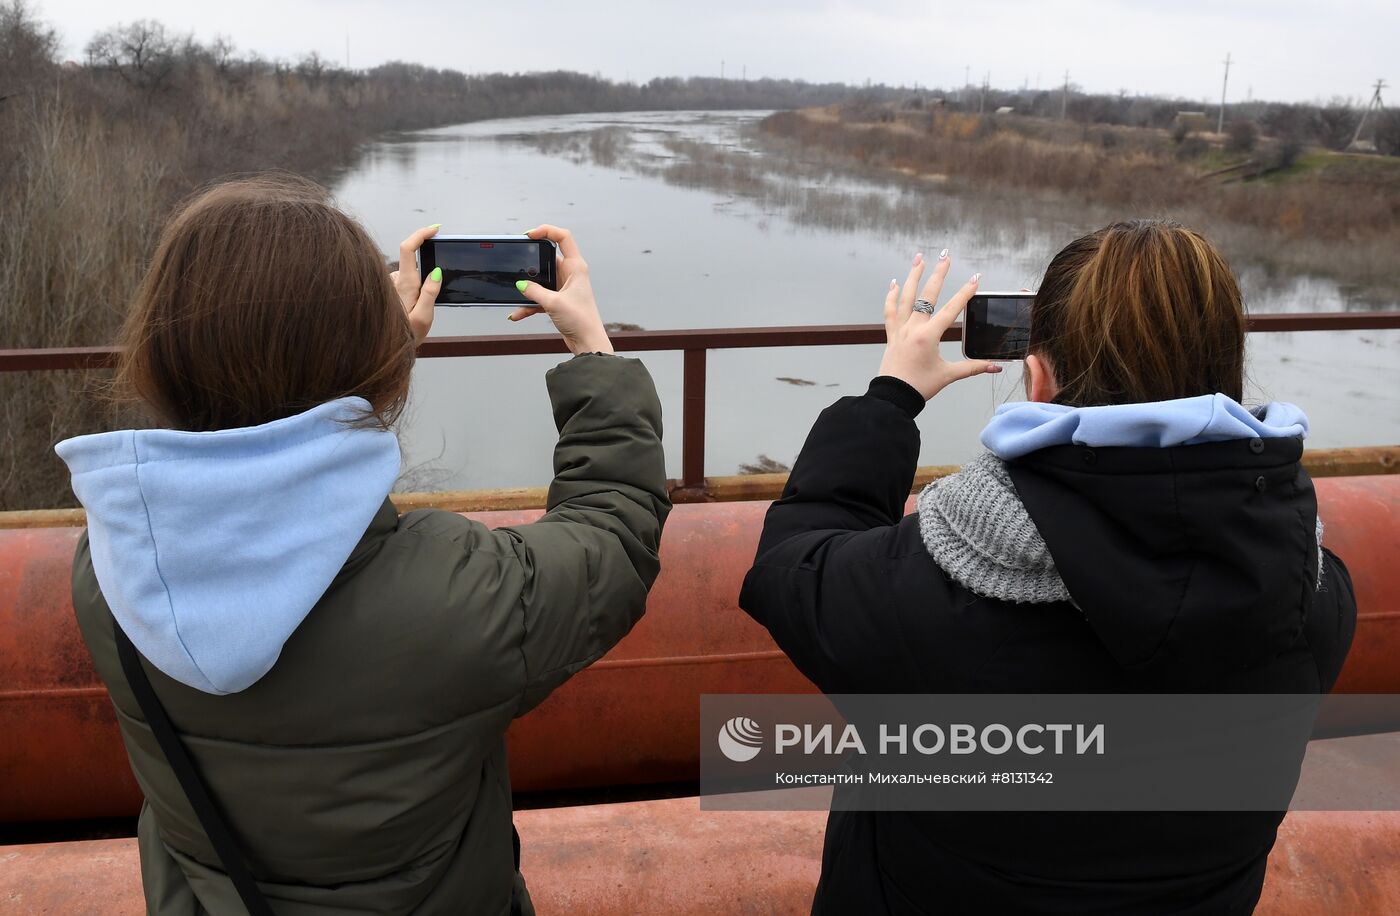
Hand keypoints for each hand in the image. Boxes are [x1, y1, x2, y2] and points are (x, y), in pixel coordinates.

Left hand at [389, 224, 441, 344]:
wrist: (383, 348)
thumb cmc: (406, 335)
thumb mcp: (424, 317)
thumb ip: (430, 292)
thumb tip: (436, 272)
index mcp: (404, 283)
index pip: (408, 248)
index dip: (421, 234)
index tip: (434, 229)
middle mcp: (394, 280)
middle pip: (411, 261)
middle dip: (423, 273)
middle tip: (425, 299)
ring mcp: (389, 284)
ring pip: (407, 274)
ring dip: (415, 285)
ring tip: (415, 311)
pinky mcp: (387, 290)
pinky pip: (402, 283)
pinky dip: (408, 291)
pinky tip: (408, 309)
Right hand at [508, 225, 613, 354]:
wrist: (587, 342)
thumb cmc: (581, 320)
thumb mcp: (553, 303)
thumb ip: (534, 291)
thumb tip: (521, 284)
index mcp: (576, 267)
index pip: (563, 238)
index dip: (547, 231)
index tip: (529, 235)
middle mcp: (571, 274)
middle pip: (547, 258)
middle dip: (531, 263)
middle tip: (516, 263)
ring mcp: (564, 287)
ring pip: (540, 280)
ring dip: (527, 288)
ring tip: (514, 292)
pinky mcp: (558, 300)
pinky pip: (539, 296)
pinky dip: (528, 304)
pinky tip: (517, 313)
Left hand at [877, 250, 1000, 399]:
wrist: (893, 397)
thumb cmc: (919, 387)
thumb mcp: (948, 375)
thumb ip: (972, 368)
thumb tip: (995, 366)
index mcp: (929, 336)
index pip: (951, 309)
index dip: (965, 293)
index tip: (975, 278)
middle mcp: (913, 329)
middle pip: (927, 296)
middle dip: (938, 274)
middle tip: (946, 256)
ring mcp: (900, 330)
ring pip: (906, 297)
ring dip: (913, 276)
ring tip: (919, 258)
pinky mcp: (891, 335)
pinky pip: (890, 311)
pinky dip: (891, 297)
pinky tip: (895, 283)